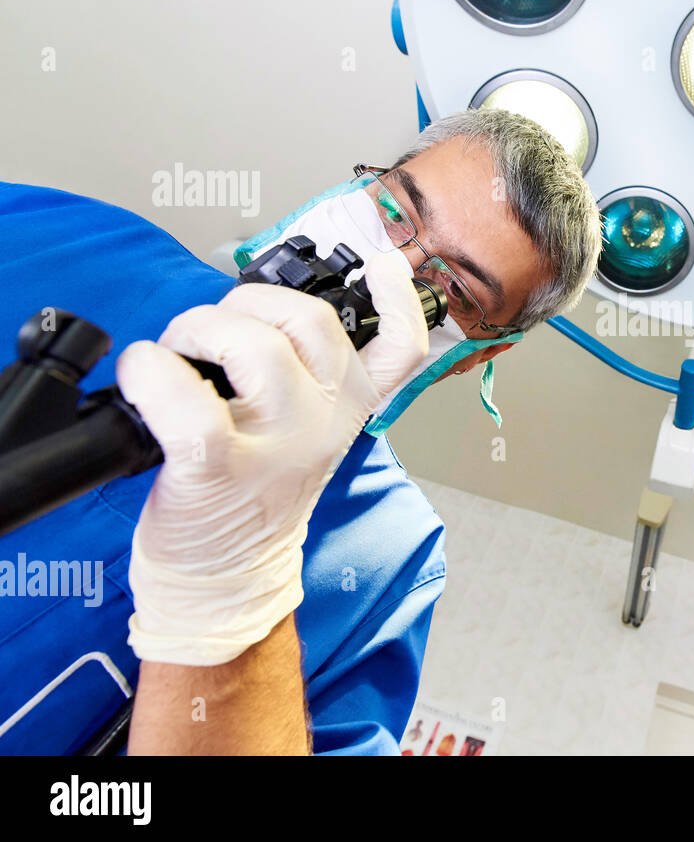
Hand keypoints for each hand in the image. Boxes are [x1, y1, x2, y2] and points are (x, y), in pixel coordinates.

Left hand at [116, 250, 427, 665]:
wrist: (226, 575)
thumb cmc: (252, 493)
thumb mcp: (305, 432)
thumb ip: (305, 376)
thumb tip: (255, 310)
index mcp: (350, 408)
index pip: (401, 348)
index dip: (398, 299)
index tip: (382, 266)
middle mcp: (325, 423)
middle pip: (309, 321)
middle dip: (244, 304)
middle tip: (210, 333)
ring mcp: (278, 445)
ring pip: (253, 347)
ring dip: (196, 330)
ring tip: (175, 356)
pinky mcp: (219, 468)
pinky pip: (186, 400)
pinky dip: (152, 373)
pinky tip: (144, 375)